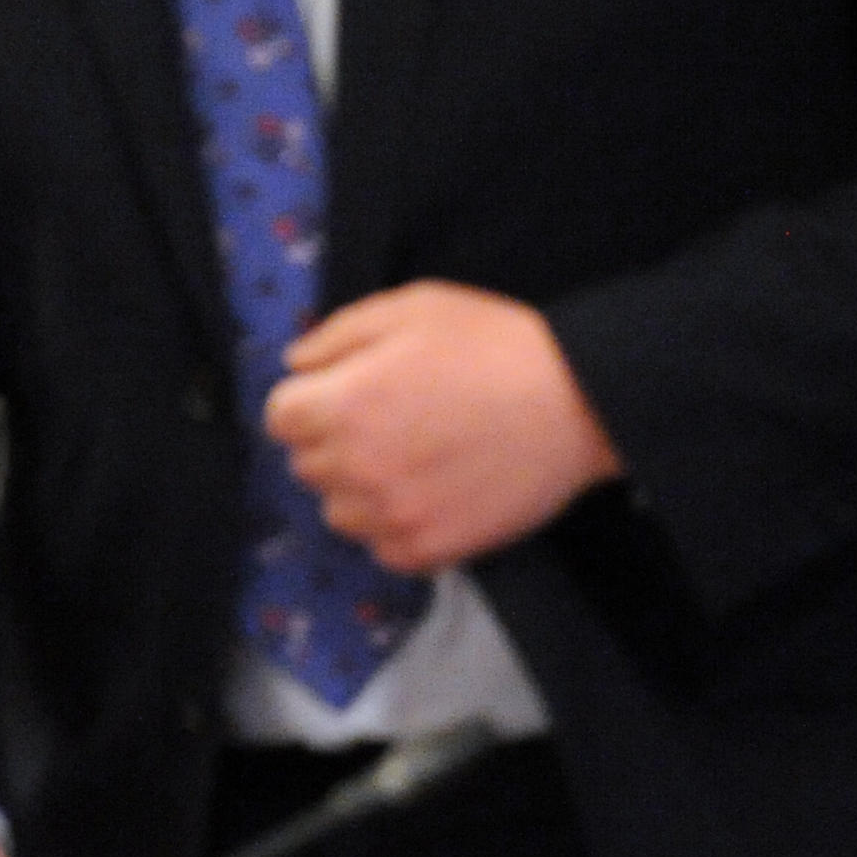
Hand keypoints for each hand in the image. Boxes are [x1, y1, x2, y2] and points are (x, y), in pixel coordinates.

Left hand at [268, 282, 624, 572]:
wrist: (577, 402)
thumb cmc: (492, 343)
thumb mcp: (411, 307)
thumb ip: (337, 334)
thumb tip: (296, 365)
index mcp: (342, 403)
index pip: (279, 417)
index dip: (310, 398)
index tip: (347, 390)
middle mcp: (354, 467)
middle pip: (306, 464)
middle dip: (334, 439)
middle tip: (392, 418)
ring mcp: (390, 516)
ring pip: (339, 511)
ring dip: (361, 488)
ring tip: (414, 458)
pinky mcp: (427, 550)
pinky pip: (382, 548)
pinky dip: (397, 526)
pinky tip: (433, 492)